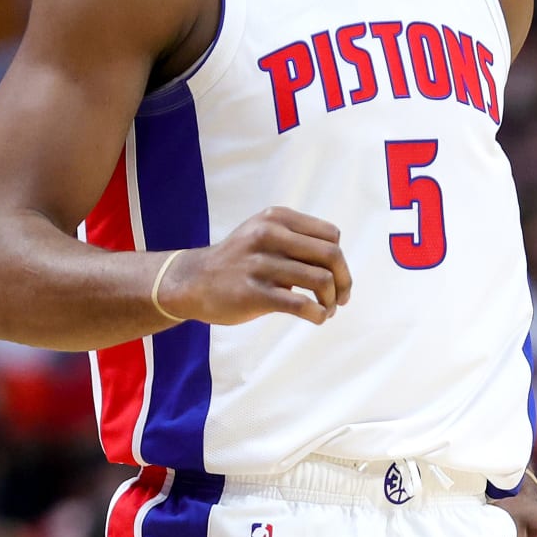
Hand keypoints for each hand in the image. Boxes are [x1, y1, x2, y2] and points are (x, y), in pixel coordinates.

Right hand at [159, 206, 352, 325]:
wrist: (192, 281)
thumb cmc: (238, 260)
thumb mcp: (263, 234)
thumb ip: (297, 240)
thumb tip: (339, 265)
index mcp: (276, 218)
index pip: (331, 235)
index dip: (340, 260)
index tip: (338, 278)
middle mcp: (269, 236)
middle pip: (331, 255)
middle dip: (344, 281)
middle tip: (340, 299)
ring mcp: (260, 264)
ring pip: (321, 280)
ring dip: (331, 300)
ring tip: (326, 310)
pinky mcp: (253, 293)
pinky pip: (301, 305)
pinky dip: (318, 314)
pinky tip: (316, 318)